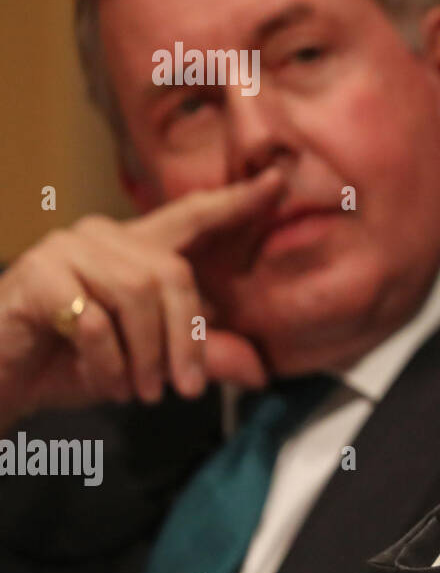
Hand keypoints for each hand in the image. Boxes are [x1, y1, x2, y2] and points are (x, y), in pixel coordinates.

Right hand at [0, 168, 285, 427]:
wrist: (2, 380)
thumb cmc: (74, 363)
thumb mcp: (150, 362)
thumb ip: (201, 357)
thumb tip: (259, 371)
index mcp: (136, 247)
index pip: (193, 215)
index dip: (236, 201)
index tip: (278, 181)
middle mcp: (104, 235)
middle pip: (171, 273)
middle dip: (185, 338)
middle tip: (182, 389)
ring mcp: (67, 248)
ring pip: (138, 294)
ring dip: (146, 355)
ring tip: (140, 391)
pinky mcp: (39, 274)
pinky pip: (97, 320)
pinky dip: (109, 362)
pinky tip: (106, 383)